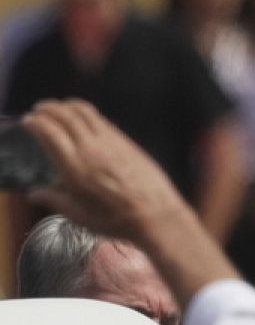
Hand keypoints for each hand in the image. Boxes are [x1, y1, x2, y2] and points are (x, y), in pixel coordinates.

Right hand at [23, 100, 189, 243]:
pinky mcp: (126, 141)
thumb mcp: (79, 216)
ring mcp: (110, 141)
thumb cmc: (115, 220)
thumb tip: (34, 193)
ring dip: (68, 105)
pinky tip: (84, 117)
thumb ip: (55, 200)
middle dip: (49, 108)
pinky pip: (102, 120)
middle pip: (66, 116)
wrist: (155, 214)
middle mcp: (90, 148)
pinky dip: (88, 112)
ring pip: (86, 113)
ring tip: (59, 106)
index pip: (49, 132)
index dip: (36, 122)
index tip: (28, 120)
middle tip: (39, 108)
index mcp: (73, 166)